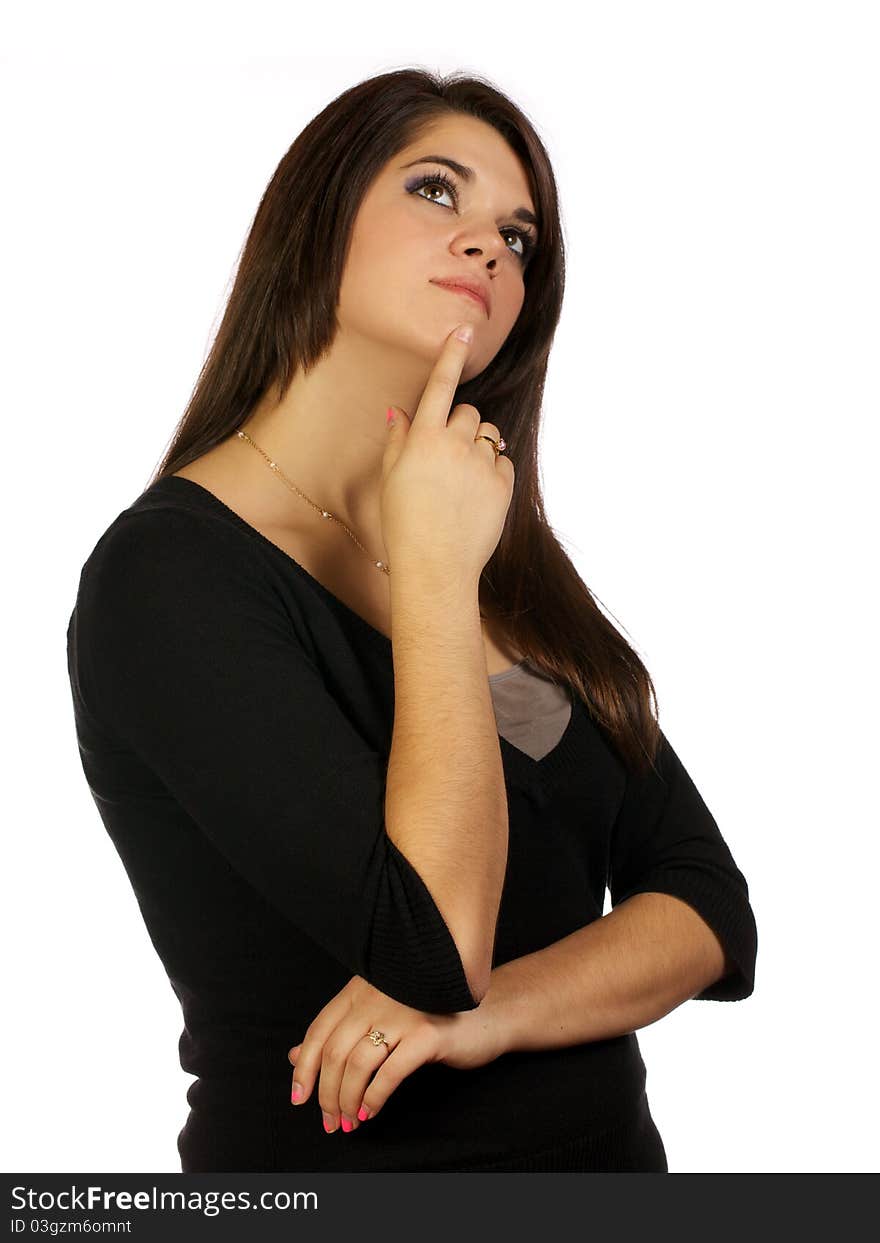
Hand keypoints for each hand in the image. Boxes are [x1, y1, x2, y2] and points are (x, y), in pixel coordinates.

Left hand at [286, 974, 504, 1133]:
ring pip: (357, 1064)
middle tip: (328, 1121)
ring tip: (348, 1122)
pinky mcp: (427, 1034)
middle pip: (334, 1051)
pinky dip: (374, 1097)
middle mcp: (378, 996)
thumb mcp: (379, 1021)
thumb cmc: (428, 1019)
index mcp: (361, 990)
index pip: (319, 1029)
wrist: (486, 1015)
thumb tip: (294, 1057)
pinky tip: (370, 1111)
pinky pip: (389, 1072)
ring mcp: (403, 1013)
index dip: (304, 1067)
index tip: (299, 1097)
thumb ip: (338, 1034)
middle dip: (325, 1093)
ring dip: (346, 1100)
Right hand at [381, 322, 514, 584]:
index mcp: (423, 439)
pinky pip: (502, 461)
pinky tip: (475, 496)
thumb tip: (400, 412)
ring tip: (460, 481)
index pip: (439, 386)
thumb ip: (399, 440)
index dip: (451, 355)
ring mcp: (482, 464)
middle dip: (460, 425)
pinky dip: (492, 470)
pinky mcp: (503, 484)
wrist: (436, 566)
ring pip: (487, 434)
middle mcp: (455, 445)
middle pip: (467, 411)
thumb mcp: (391, 480)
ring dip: (477, 446)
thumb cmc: (405, 526)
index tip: (464, 329)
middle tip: (446, 457)